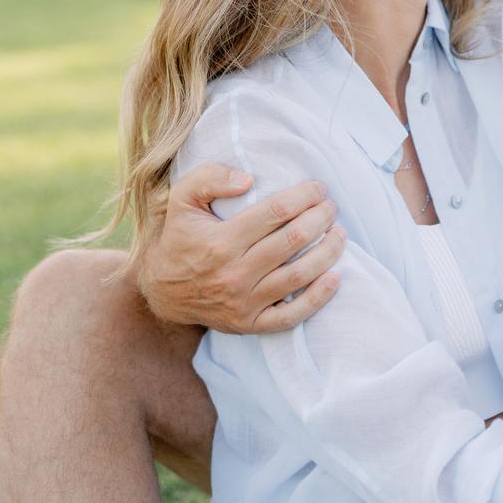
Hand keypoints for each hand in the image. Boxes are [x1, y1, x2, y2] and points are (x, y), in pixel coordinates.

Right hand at [136, 162, 344, 333]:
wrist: (162, 290)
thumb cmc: (180, 237)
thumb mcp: (181, 199)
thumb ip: (209, 178)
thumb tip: (248, 178)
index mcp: (221, 241)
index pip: (275, 213)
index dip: (303, 197)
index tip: (318, 188)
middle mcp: (234, 273)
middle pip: (293, 241)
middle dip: (320, 218)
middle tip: (331, 207)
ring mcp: (244, 302)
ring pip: (298, 276)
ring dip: (327, 252)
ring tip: (340, 234)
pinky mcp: (250, 324)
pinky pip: (291, 316)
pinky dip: (317, 298)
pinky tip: (335, 277)